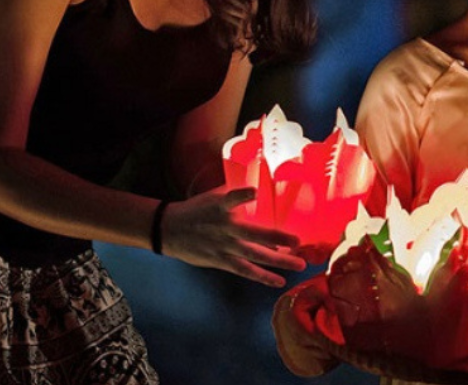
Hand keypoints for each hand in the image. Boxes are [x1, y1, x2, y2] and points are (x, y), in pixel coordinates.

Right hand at [160, 188, 306, 286]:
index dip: (242, 195)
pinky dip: (262, 276)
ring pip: (254, 256)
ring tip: (299, 265)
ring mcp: (224, 246)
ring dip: (278, 262)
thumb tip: (260, 186)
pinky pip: (245, 270)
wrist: (168, 229)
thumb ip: (235, 193)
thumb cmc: (196, 210)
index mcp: (221, 206)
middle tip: (298, 242)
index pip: (231, 198)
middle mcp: (225, 227)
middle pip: (254, 234)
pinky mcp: (221, 261)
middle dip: (278, 238)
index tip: (253, 192)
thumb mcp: (213, 197)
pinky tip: (279, 281)